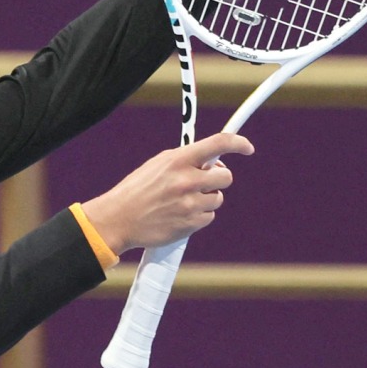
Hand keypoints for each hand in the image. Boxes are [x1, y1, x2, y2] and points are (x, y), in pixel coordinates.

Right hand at [80, 132, 253, 253]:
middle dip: (218, 179)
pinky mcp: (191, 224)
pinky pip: (209, 216)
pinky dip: (199, 215)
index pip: (218, 144)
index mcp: (178, 160)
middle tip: (204, 181)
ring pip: (217, 198)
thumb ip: (185, 160)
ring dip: (207, 199)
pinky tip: (180, 214)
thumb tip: (211, 161)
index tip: (247, 147)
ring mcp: (190, 203)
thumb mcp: (159, 165)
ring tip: (184, 200)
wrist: (119, 218)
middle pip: (226, 176)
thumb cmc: (138, 189)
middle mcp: (187, 180)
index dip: (238, 143)